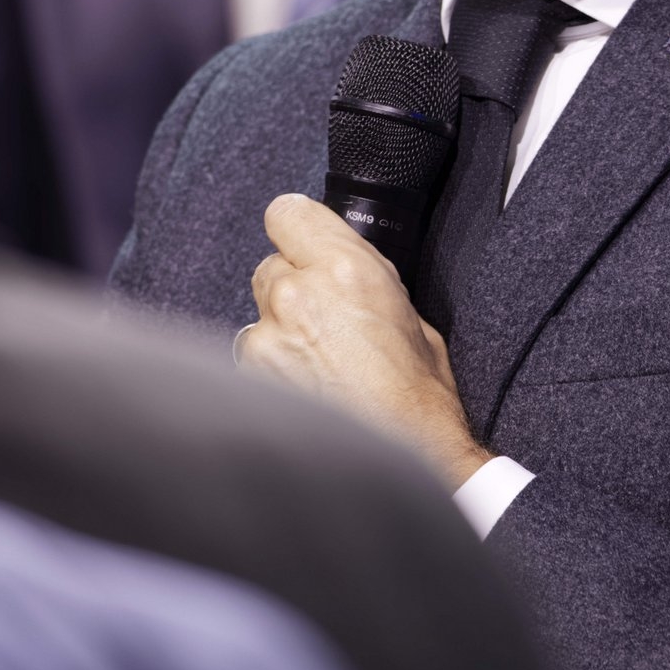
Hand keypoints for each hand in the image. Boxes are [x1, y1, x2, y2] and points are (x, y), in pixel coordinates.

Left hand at [236, 194, 491, 489]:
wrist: (406, 457)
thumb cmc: (418, 394)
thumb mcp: (408, 314)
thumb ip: (364, 279)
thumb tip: (340, 268)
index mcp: (346, 267)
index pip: (286, 212)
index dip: (297, 230)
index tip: (303, 245)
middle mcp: (298, 293)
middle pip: (270, 266)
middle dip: (292, 287)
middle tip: (323, 321)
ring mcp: (268, 338)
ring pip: (259, 315)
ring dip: (279, 332)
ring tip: (317, 367)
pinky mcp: (250, 377)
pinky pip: (252, 358)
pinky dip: (271, 370)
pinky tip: (304, 392)